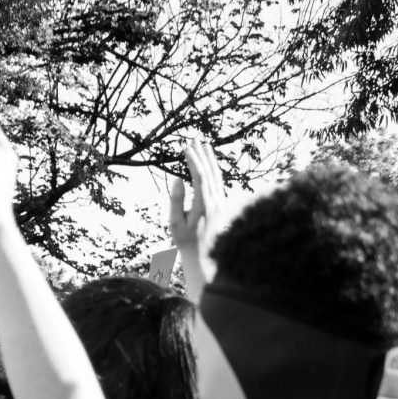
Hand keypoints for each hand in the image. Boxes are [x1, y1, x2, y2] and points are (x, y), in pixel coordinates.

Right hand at [169, 138, 228, 293]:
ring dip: (210, 160)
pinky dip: (214, 171)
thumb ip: (176, 201)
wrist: (205, 259)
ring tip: (204, 146)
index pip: (200, 176)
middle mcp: (216, 202)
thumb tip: (177, 180)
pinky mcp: (222, 206)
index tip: (186, 147)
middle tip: (195, 139)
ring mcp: (221, 204)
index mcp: (204, 205)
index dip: (193, 160)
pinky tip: (210, 165)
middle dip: (202, 155)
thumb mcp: (175, 224)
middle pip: (211, 172)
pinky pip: (219, 183)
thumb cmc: (185, 243)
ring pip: (218, 176)